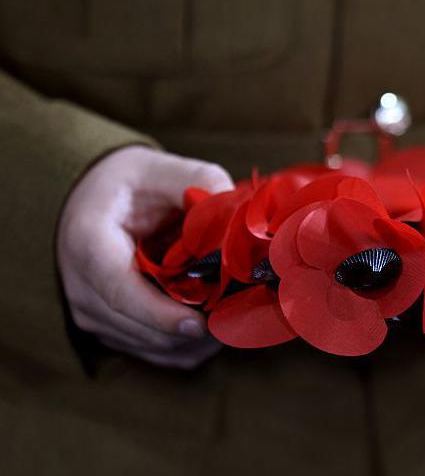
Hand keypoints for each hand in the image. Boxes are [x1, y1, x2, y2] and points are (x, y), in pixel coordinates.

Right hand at [57, 146, 233, 368]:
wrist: (96, 202)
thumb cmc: (130, 185)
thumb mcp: (158, 169)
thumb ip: (197, 182)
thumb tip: (235, 208)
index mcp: (88, 244)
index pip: (118, 291)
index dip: (159, 314)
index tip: (199, 323)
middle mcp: (82, 288)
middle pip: (139, 328)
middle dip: (193, 328)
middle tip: (243, 314)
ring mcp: (95, 315)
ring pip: (151, 347)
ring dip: (195, 341)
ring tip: (237, 316)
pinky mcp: (114, 330)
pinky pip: (156, 354)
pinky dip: (189, 348)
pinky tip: (220, 327)